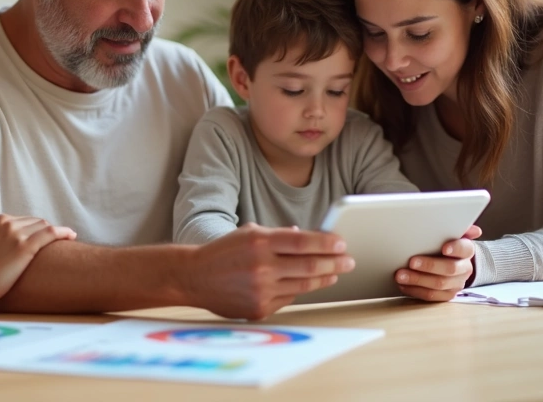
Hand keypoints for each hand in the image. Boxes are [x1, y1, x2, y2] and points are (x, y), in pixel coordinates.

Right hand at [0, 215, 75, 305]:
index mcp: (0, 220)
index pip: (26, 220)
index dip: (37, 229)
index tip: (44, 238)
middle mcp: (9, 223)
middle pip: (38, 222)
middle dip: (47, 231)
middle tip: (56, 242)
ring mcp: (17, 234)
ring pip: (45, 226)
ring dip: (57, 232)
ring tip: (67, 240)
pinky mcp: (25, 248)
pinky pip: (51, 233)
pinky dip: (64, 232)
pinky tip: (72, 236)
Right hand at [186, 224, 353, 319]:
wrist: (193, 277)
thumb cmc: (223, 252)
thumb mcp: (248, 234)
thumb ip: (278, 235)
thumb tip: (306, 237)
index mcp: (259, 242)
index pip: (303, 241)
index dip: (326, 243)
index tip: (342, 243)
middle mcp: (261, 267)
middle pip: (309, 265)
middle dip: (334, 263)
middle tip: (349, 260)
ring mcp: (261, 290)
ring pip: (303, 284)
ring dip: (323, 278)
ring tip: (335, 273)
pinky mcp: (259, 309)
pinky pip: (288, 298)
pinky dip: (299, 289)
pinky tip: (308, 283)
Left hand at [395, 226, 477, 301]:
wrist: (452, 262)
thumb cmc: (446, 244)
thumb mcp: (451, 234)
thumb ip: (460, 229)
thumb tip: (475, 230)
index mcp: (467, 250)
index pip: (465, 248)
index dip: (455, 248)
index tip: (444, 248)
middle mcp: (465, 268)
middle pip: (450, 269)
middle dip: (429, 266)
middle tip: (411, 262)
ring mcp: (457, 283)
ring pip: (439, 284)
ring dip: (418, 280)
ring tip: (400, 275)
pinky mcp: (447, 295)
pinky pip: (432, 296)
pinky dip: (416, 291)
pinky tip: (403, 285)